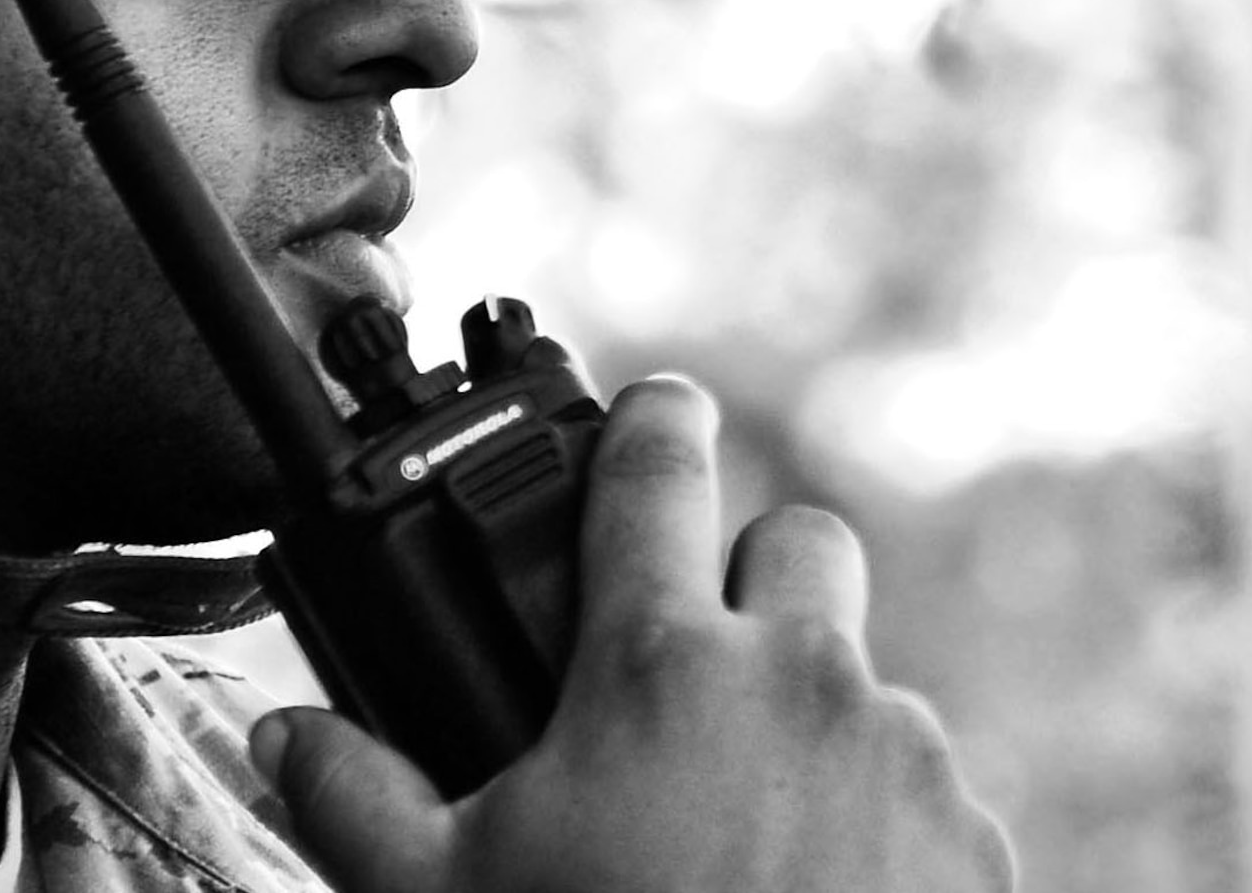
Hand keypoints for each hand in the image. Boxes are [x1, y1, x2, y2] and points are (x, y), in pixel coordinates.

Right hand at [250, 375, 1014, 892]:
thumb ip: (356, 798)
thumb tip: (280, 734)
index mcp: (661, 664)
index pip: (657, 467)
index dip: (653, 415)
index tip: (658, 406)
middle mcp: (796, 678)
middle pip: (799, 541)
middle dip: (757, 579)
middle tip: (703, 665)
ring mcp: (899, 750)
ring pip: (858, 679)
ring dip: (809, 720)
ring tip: (744, 827)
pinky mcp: (971, 833)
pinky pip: (923, 783)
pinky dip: (875, 815)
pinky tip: (816, 889)